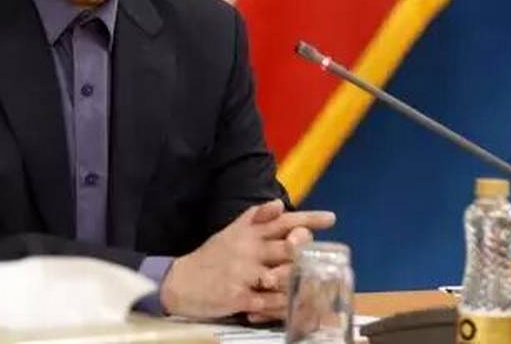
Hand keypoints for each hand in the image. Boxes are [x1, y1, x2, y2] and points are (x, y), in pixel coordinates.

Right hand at [159, 199, 335, 319]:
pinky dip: (283, 306)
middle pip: (288, 246)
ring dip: (299, 280)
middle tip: (318, 256)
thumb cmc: (211, 257)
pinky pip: (270, 303)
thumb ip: (255, 218)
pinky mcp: (238, 297)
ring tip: (311, 285)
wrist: (179, 281)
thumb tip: (278, 204)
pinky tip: (291, 307)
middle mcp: (248, 249)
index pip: (283, 220)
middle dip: (307, 251)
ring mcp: (244, 274)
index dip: (308, 219)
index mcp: (248, 232)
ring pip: (284, 275)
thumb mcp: (231, 232)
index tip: (331, 219)